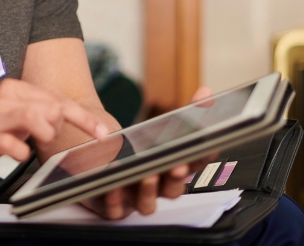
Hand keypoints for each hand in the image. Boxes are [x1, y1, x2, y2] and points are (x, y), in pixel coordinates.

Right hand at [0, 78, 108, 184]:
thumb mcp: (19, 119)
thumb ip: (42, 114)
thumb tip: (71, 118)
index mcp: (15, 89)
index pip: (58, 100)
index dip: (84, 118)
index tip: (102, 133)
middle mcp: (5, 97)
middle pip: (51, 107)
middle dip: (56, 129)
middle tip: (42, 140)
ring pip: (36, 119)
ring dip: (44, 137)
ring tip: (33, 145)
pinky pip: (16, 146)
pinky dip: (22, 154)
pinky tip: (15, 154)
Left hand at [80, 86, 215, 219]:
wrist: (95, 153)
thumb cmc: (136, 145)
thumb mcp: (160, 127)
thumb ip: (187, 111)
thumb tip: (206, 92)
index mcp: (172, 171)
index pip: (194, 166)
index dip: (203, 158)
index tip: (207, 146)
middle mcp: (157, 188)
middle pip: (174, 191)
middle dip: (176, 178)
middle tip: (177, 165)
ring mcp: (134, 199)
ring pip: (147, 205)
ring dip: (149, 191)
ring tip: (147, 175)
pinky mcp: (110, 206)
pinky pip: (115, 210)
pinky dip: (115, 201)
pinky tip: (114, 186)